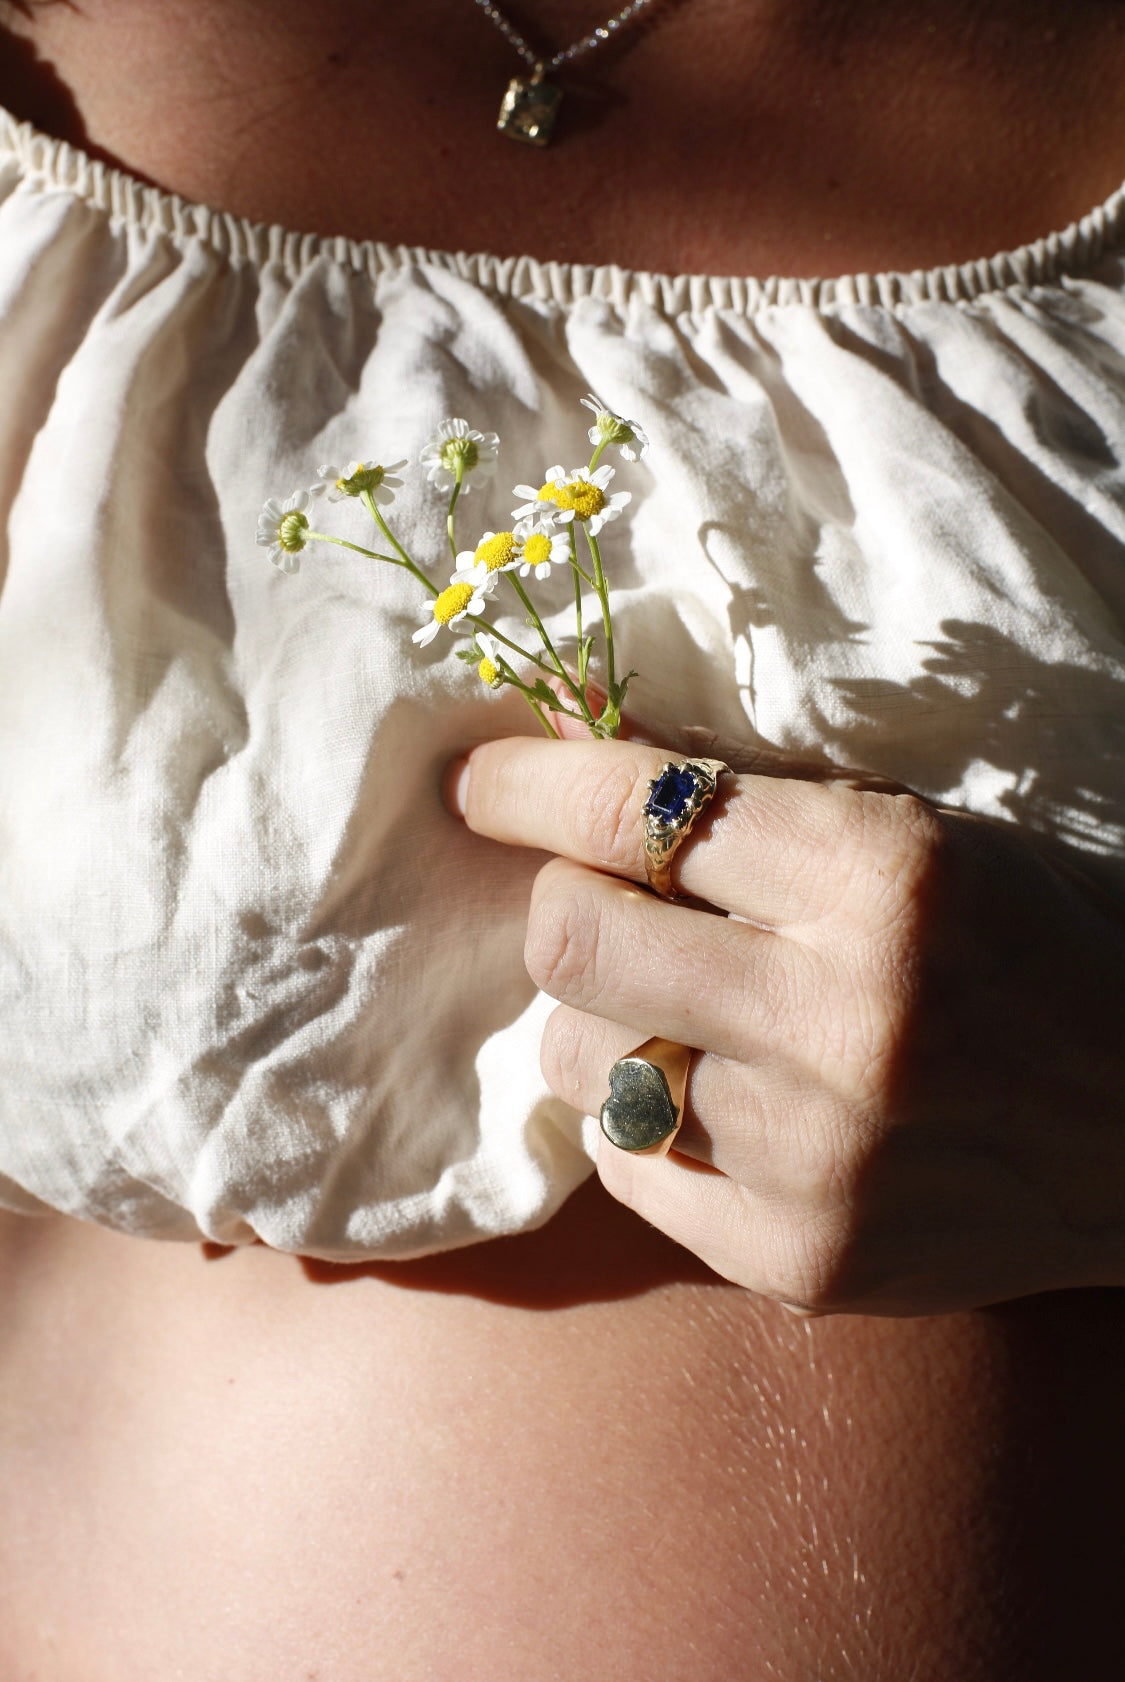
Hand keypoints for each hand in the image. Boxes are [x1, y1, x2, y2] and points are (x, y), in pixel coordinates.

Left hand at [447, 734, 1124, 1314]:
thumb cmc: (1028, 948)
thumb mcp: (918, 834)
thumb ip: (750, 805)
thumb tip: (575, 754)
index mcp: (882, 879)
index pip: (635, 811)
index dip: (529, 787)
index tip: (480, 783)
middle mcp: (843, 1021)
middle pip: (569, 944)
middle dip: (561, 906)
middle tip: (601, 903)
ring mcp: (817, 1158)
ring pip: (579, 1063)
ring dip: (604, 1021)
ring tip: (684, 1015)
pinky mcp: (801, 1259)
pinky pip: (625, 1168)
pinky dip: (643, 1120)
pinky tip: (720, 1100)